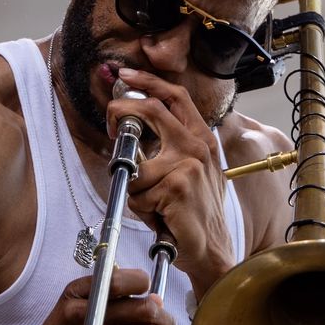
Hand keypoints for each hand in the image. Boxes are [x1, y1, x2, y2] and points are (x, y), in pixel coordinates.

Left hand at [107, 67, 235, 288]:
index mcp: (202, 138)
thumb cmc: (197, 212)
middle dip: (122, 113)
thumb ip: (174, 146)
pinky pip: (137, 193)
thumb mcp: (196, 170)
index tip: (126, 76)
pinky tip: (160, 217)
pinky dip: (141, 209)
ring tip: (153, 204)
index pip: (175, 96)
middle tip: (112, 127)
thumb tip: (137, 127)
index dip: (148, 81)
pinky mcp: (176, 187)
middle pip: (151, 110)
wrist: (212, 249)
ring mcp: (187, 165)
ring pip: (135, 167)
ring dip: (135, 190)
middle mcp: (197, 146)